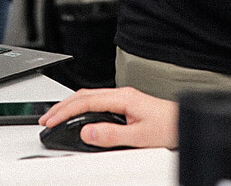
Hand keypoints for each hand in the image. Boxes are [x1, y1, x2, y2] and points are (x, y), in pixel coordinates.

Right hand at [40, 87, 179, 149]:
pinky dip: (81, 108)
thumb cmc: (168, 127)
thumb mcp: (139, 137)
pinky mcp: (125, 104)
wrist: (184, 123)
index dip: (65, 111)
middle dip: (62, 106)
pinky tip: (77, 115)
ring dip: (70, 106)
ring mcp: (123, 98)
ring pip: (89, 97)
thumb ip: (112, 134)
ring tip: (55, 117)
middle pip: (84, 95)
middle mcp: (122, 94)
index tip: (51, 122)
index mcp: (123, 98)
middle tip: (45, 119)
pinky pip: (97, 102)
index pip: (86, 101)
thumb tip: (87, 132)